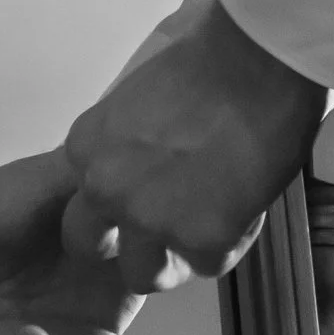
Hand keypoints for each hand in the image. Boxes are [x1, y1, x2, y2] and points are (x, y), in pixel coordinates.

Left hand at [63, 0, 322, 291]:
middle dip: (120, 244)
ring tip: (206, 228)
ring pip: (145, 274)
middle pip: (89, 246)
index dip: (109, 200)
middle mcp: (106, 189)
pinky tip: (244, 209)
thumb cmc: (204, 61)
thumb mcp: (136, 100)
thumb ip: (125, 143)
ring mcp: (150, 219)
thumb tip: (143, 165)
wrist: (255, 61)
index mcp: (85, 147)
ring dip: (172, 258)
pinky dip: (228, 242)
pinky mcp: (201, 239)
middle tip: (162, 227)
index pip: (78, 195)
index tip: (140, 192)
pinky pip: (208, 264)